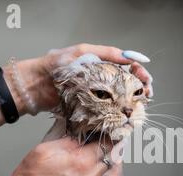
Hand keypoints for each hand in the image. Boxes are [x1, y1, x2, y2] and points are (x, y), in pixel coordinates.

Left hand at [4, 44, 152, 114]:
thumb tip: (130, 57)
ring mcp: (98, 96)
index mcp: (103, 65)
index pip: (129, 68)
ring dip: (134, 102)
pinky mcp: (92, 110)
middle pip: (129, 85)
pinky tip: (126, 115)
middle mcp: (103, 81)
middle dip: (141, 89)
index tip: (145, 78)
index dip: (140, 73)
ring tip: (140, 105)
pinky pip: (110, 112)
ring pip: (122, 100)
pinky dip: (120, 114)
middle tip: (147, 93)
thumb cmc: (56, 66)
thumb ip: (107, 54)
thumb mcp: (83, 53)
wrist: (35, 86)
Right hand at [9, 137, 124, 175]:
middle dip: (112, 148)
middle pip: (113, 158)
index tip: (106, 132)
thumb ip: (67, 141)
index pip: (106, 143)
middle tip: (108, 142)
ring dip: (116, 164)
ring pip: (116, 175)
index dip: (107, 136)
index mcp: (81, 160)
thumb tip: (81, 138)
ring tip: (113, 157)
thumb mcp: (44, 149)